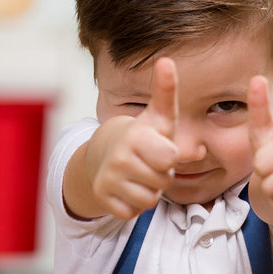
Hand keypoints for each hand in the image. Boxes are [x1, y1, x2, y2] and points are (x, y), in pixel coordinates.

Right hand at [85, 58, 178, 218]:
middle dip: (161, 175)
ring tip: (141, 174)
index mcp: (135, 137)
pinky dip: (133, 204)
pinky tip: (128, 188)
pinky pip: (132, 212)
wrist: (102, 154)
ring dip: (149, 191)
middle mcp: (119, 158)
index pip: (170, 158)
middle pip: (162, 182)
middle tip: (151, 163)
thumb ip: (166, 92)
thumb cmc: (143, 136)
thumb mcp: (158, 116)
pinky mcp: (103, 199)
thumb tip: (166, 61)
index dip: (170, 157)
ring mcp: (109, 180)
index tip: (159, 147)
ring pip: (149, 200)